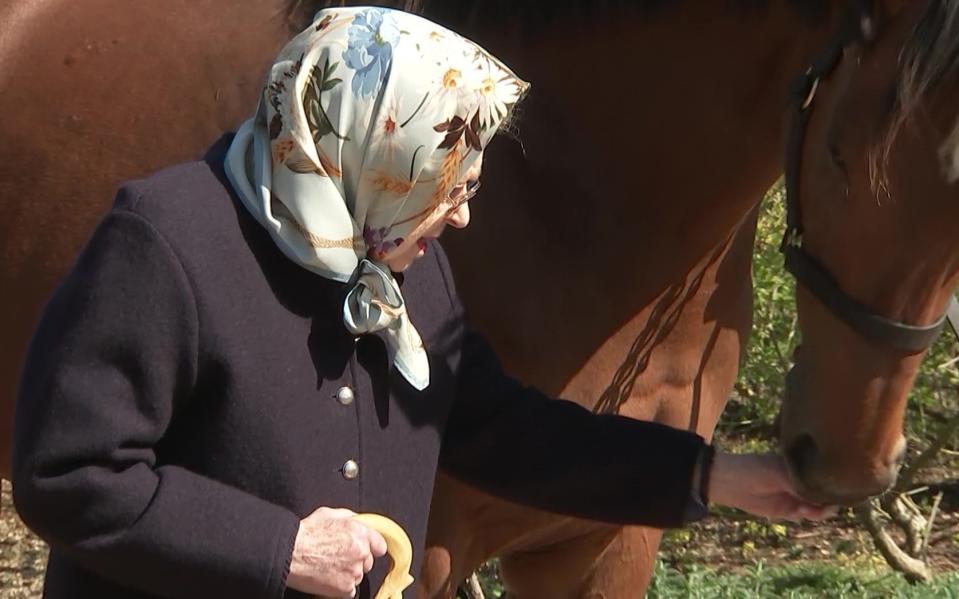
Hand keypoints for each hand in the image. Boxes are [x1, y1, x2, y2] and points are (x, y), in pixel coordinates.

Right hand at [286, 506, 388, 596]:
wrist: (289, 553)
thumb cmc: (305, 533)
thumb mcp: (329, 514)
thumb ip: (349, 518)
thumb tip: (358, 521)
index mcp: (360, 532)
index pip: (380, 545)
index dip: (371, 548)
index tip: (365, 551)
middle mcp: (361, 552)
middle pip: (368, 562)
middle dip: (357, 561)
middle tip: (338, 558)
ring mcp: (354, 571)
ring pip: (358, 576)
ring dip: (348, 574)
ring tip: (328, 567)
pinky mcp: (345, 588)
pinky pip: (349, 591)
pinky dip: (339, 588)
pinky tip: (327, 578)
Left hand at [708, 452, 836, 521]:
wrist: (731, 484)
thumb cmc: (755, 470)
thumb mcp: (781, 474)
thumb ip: (802, 483)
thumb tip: (825, 494)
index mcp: (800, 465)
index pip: (824, 474)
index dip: (833, 482)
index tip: (838, 489)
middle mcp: (800, 480)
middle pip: (824, 492)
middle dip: (828, 500)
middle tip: (824, 504)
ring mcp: (794, 494)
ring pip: (817, 506)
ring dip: (818, 510)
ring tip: (809, 510)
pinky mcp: (787, 509)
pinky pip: (804, 515)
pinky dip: (806, 515)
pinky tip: (800, 512)